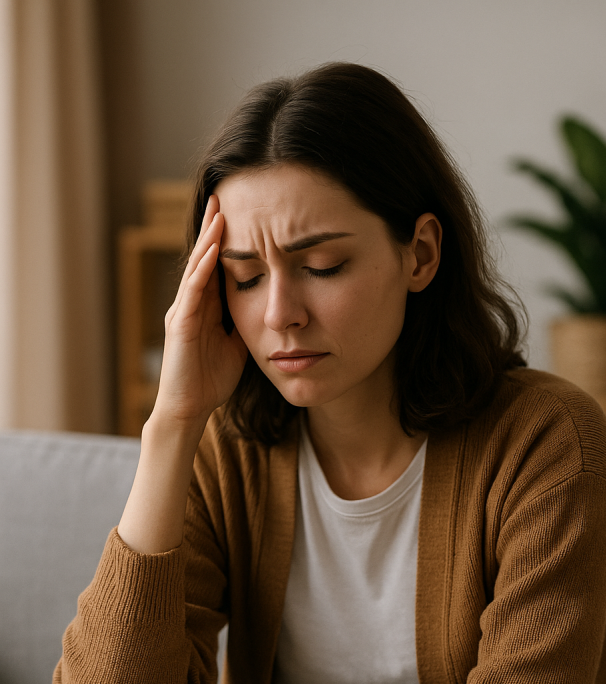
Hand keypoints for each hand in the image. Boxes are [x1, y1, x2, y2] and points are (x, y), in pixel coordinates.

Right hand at [154, 194, 247, 426]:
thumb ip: (246, 324)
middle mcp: (190, 303)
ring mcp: (183, 311)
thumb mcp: (238, 346)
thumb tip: (267, 310)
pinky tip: (214, 248)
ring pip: (197, 267)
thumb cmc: (211, 380)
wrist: (189, 409)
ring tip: (219, 210)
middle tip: (224, 194)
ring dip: (209, 238)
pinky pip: (193, 290)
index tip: (240, 212)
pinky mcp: (181, 324)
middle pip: (203, 257)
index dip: (225, 239)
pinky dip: (203, 268)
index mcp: (204, 307)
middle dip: (214, 227)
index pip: (216, 265)